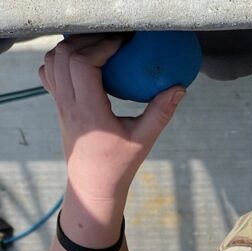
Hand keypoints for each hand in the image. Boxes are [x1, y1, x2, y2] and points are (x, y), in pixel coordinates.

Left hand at [38, 35, 185, 203]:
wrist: (92, 183)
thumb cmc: (120, 164)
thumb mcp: (144, 139)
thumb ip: (161, 112)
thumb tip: (179, 89)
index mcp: (88, 111)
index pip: (83, 65)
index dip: (100, 47)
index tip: (122, 45)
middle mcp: (68, 104)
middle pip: (64, 56)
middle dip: (88, 41)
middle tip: (113, 41)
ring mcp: (59, 104)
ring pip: (53, 61)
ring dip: (72, 48)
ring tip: (98, 48)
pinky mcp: (58, 105)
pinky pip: (49, 73)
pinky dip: (61, 60)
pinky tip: (83, 63)